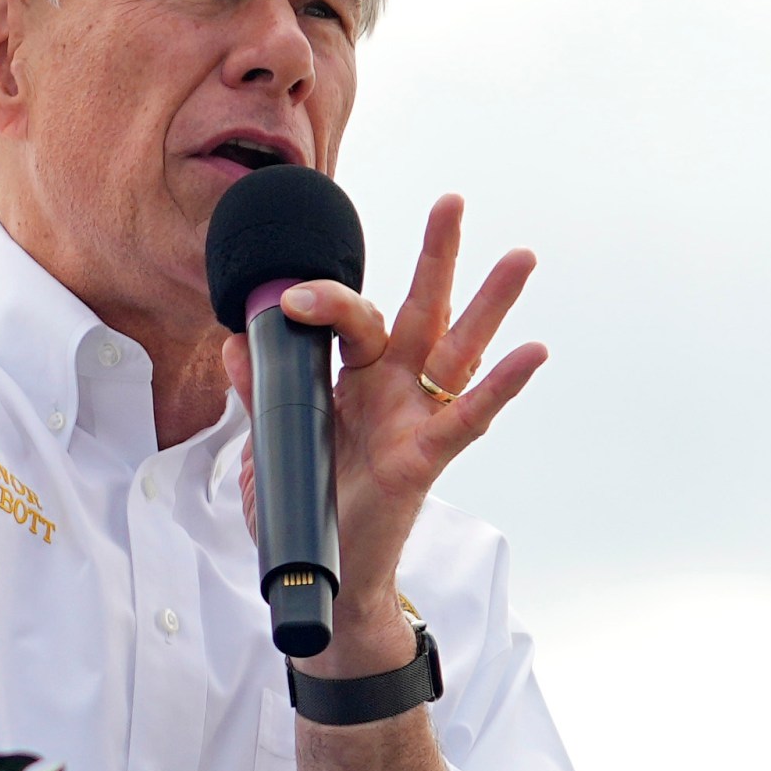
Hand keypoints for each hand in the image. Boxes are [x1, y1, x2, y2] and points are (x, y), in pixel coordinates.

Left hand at [226, 195, 546, 675]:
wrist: (317, 570)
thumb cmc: (306, 504)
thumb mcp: (270, 442)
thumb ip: (260, 391)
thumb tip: (238, 340)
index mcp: (353, 380)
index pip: (346, 319)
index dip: (321, 300)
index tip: (285, 296)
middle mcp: (390, 389)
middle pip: (416, 310)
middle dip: (435, 257)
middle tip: (453, 201)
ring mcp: (413, 419)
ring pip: (457, 350)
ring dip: (488, 304)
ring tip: (519, 256)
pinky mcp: (425, 458)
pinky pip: (468, 416)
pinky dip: (502, 385)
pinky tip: (533, 351)